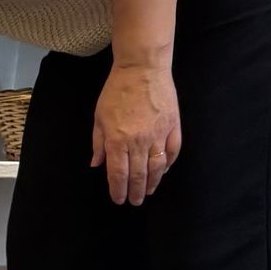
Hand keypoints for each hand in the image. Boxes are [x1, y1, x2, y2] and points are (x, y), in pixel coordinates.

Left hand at [92, 60, 179, 204]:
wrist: (142, 68)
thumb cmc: (117, 91)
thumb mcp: (99, 118)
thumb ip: (98, 143)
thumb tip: (97, 164)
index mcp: (117, 141)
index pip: (118, 174)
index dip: (118, 190)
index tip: (119, 199)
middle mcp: (138, 142)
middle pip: (138, 175)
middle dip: (136, 191)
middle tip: (135, 201)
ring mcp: (158, 134)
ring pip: (157, 167)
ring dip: (153, 182)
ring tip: (149, 191)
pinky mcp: (173, 124)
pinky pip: (173, 150)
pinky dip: (169, 163)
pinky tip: (163, 171)